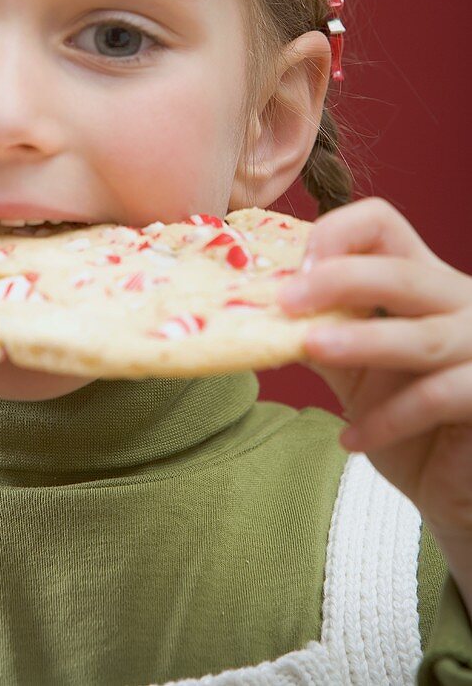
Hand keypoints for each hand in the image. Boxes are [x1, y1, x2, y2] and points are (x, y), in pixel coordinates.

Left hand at [276, 197, 471, 539]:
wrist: (449, 478)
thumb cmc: (401, 413)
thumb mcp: (349, 365)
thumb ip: (314, 331)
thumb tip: (252, 312)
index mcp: (418, 278)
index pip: (381, 225)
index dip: (337, 233)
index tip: (295, 267)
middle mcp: (456, 301)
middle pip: (401, 273)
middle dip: (339, 280)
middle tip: (286, 301)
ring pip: (420, 337)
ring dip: (361, 342)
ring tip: (312, 349)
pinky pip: (436, 398)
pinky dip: (388, 420)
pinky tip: (350, 438)